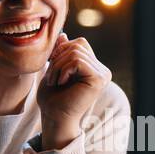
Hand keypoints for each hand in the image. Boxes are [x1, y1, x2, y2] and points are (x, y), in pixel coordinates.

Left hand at [36, 33, 110, 149]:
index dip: (61, 51)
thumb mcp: (54, 68)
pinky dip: (63, 70)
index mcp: (94, 67)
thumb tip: (64, 35)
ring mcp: (102, 74)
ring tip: (54, 81)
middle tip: (52, 78)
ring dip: (58, 66)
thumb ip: (61, 52)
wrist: (54, 117)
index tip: (52, 69)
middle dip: (58, 58)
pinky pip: (78, 61)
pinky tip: (61, 83)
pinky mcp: (99, 79)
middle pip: (77, 45)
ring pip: (75, 52)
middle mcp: (102, 70)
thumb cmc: (53, 97)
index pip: (79, 43)